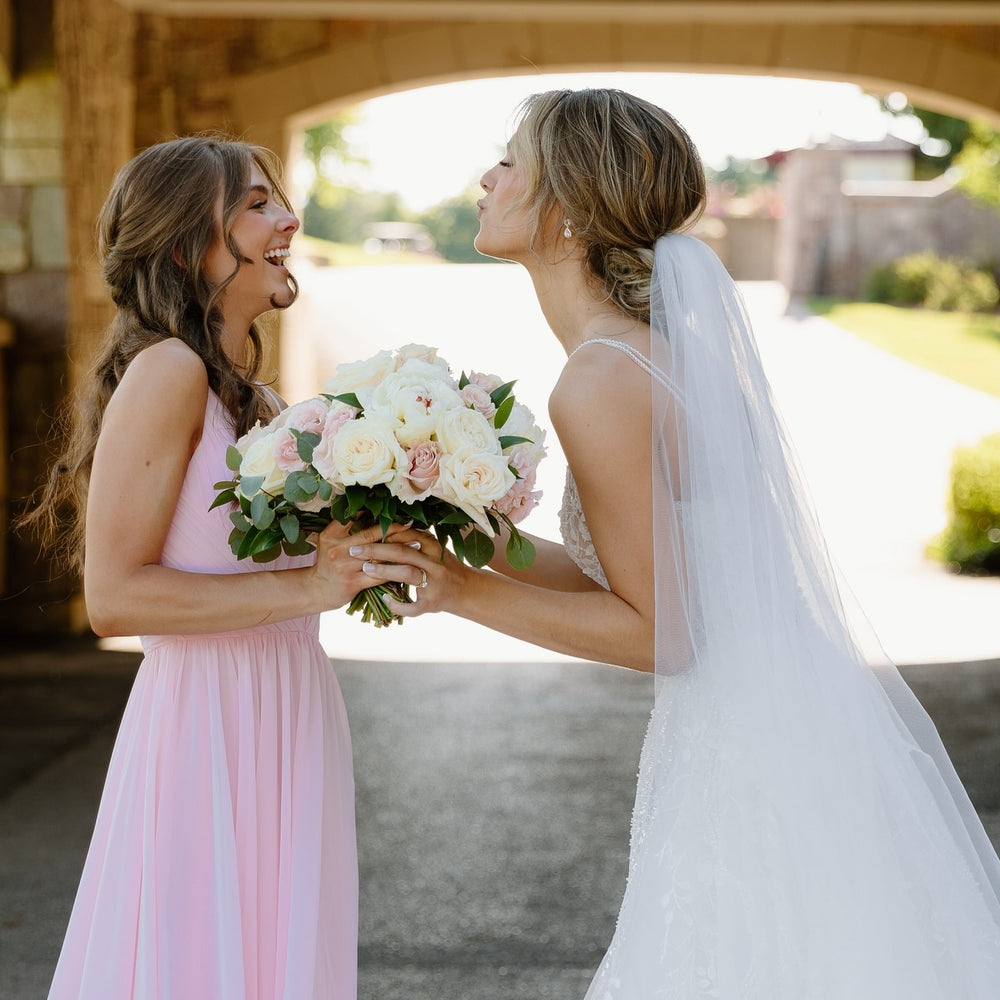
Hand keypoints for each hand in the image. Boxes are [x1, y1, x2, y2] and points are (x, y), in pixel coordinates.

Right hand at [310, 520, 422, 610]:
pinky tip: (408, 566)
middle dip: (393, 529)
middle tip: (411, 524)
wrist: (318, 590)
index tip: (393, 508)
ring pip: (377, 555)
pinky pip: (379, 575)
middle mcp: (337, 549)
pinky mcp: (353, 582)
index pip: (353, 518)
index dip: (374, 512)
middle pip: (370, 536)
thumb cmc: (329, 563)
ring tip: (416, 544)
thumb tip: (370, 510)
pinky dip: (394, 569)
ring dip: (400, 549)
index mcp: (331, 536)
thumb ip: (345, 527)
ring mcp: (345, 567)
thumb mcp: (330, 541)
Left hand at [349, 530, 465, 617]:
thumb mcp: (434, 549)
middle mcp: (435, 563)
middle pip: (403, 552)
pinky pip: (413, 606)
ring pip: (408, 574)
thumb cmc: (444, 566)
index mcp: (434, 547)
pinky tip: (384, 599)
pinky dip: (397, 605)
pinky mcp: (432, 603)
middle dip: (376, 550)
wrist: (467, 591)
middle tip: (354, 551)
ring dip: (385, 571)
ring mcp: (434, 584)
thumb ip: (415, 539)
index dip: (384, 534)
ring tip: (366, 569)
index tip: (362, 535)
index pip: (406, 535)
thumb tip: (387, 526)